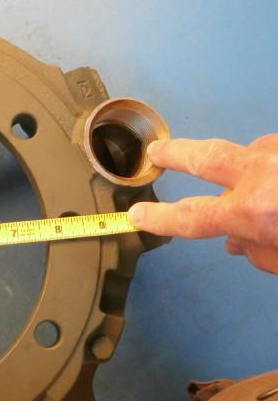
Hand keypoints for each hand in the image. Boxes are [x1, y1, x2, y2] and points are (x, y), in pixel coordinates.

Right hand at [128, 135, 277, 273]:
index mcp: (255, 211)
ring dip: (248, 169)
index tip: (137, 214)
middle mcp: (263, 175)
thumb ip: (257, 250)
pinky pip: (274, 153)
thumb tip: (237, 240)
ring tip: (258, 185)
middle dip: (175, 153)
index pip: (192, 216)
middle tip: (156, 150)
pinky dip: (271, 165)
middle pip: (207, 158)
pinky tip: (277, 176)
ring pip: (250, 153)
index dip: (159, 217)